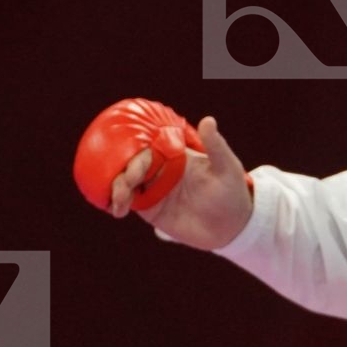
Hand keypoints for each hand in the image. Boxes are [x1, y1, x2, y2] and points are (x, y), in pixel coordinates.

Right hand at [109, 115, 253, 249]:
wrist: (231, 226)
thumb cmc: (231, 192)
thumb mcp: (227, 168)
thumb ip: (215, 146)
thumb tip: (208, 120)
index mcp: (175, 155)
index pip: (149, 150)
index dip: (137, 158)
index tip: (135, 172)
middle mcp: (161, 169)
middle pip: (132, 165)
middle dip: (123, 175)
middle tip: (124, 191)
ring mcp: (154, 188)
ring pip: (126, 183)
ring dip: (117, 190)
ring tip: (119, 205)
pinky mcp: (150, 209)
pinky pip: (128, 202)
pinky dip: (117, 203)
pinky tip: (114, 209)